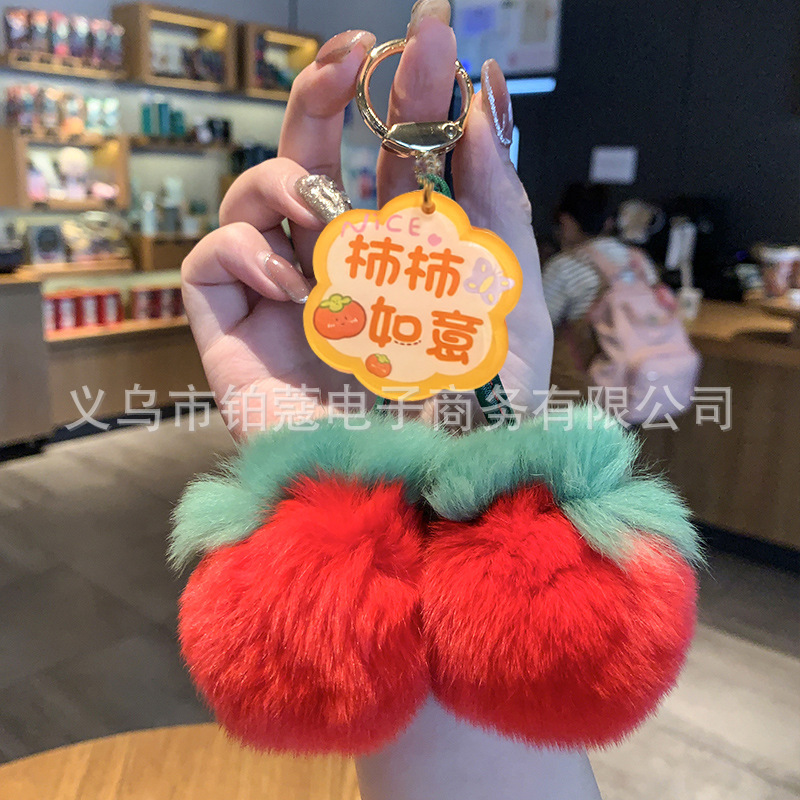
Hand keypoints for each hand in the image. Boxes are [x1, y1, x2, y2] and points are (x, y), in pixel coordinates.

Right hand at [181, 0, 552, 438]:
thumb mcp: (509, 296)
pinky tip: (295, 285)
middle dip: (324, 95)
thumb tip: (483, 102)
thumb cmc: (481, 410)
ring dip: (284, 180)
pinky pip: (207, 266)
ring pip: (248, 198)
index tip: (425, 41)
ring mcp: (283, 303)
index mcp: (400, 259)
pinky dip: (243, 252)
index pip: (386, 162)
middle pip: (309, 159)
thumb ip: (496, 200)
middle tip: (353, 49)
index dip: (401, 98)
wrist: (428, 495)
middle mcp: (338, 271)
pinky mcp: (234, 339)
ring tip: (326, 214)